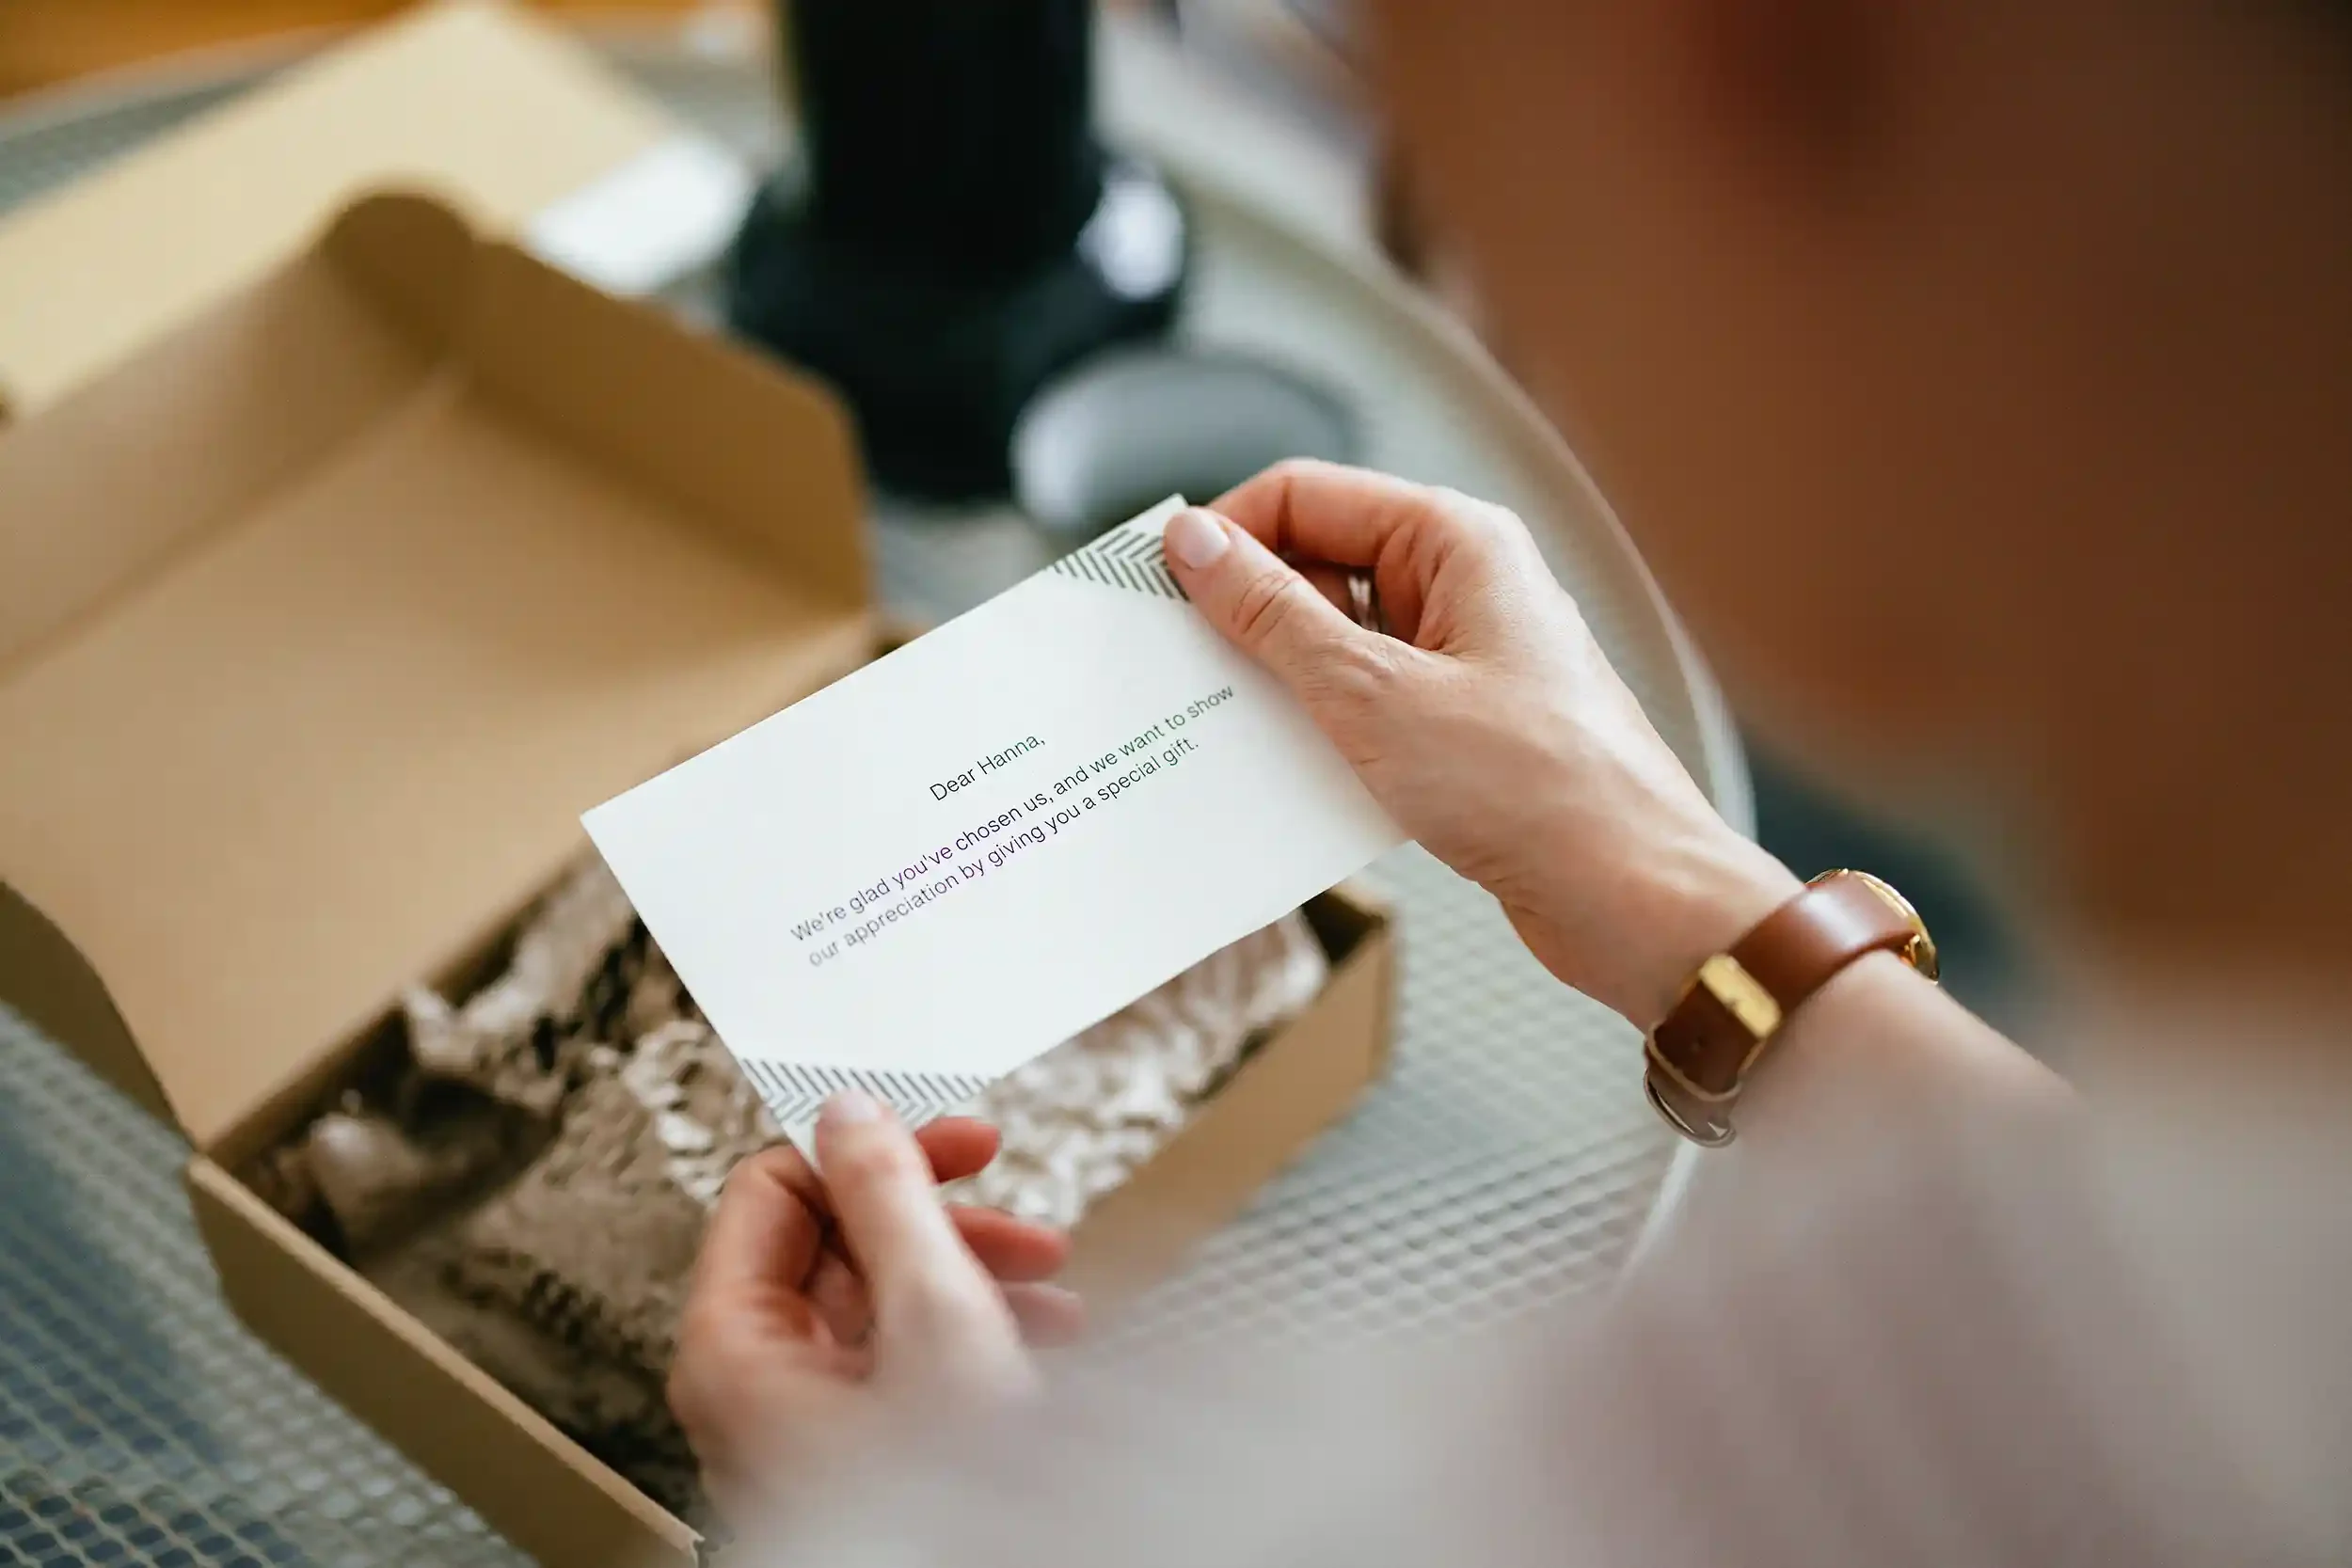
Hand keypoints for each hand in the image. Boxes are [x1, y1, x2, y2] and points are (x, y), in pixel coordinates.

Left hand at [669, 1094, 1082, 1517]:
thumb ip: (887, 1198)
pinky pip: (906, 1362)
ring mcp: (807, 1426)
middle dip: (941, 1224)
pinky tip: (1038, 1341)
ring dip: (974, 1279)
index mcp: (730, 1347)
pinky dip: (974, 1336)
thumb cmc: (941, 1507)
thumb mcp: (932, 1315)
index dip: (868, 1151)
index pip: (770, 1190)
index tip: (951, 1142)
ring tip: (1049, 1293)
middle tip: (1015, 1221)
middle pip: (835, 1247)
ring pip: (883, 1304)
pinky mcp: (862, 1453)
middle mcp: (755, 1387)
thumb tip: (850, 1116)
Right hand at [1160, 460, 1800, 1027]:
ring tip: (1226, 729)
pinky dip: (1319, 732)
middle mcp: (1464, 586)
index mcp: (1456, 541)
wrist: (1638, 902)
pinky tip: (1282, 773)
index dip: (1226, 536)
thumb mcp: (1374, 695)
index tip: (1160, 591)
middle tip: (1178, 668)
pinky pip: (1364, 707)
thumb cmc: (1540, 790)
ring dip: (1279, 683)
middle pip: (1318, 565)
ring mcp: (1465, 660)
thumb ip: (1275, 615)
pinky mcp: (1462, 730)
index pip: (1306, 496)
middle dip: (1246, 616)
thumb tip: (1197, 545)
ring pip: (1337, 644)